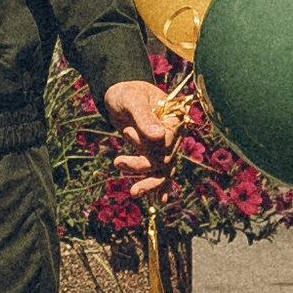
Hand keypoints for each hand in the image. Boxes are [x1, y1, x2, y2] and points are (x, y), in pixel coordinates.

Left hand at [101, 75, 185, 203]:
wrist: (119, 93)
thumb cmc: (126, 92)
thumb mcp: (132, 100)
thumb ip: (144, 117)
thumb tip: (158, 136)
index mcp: (174, 118)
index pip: (168, 140)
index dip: (148, 143)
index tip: (126, 132)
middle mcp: (174, 134)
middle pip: (164, 158)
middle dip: (142, 165)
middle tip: (118, 162)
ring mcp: (166, 145)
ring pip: (163, 170)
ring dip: (149, 182)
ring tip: (133, 193)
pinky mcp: (155, 153)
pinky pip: (160, 173)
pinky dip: (159, 186)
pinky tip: (158, 200)